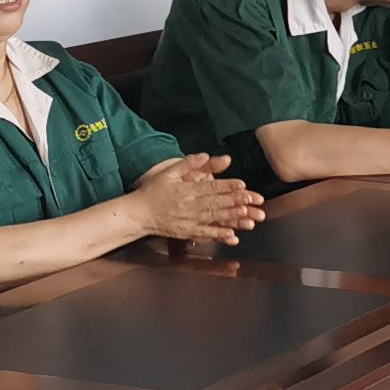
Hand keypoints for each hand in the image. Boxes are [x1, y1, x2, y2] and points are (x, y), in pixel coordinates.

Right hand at [133, 152, 266, 245]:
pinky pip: (205, 233)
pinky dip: (218, 234)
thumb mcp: (169, 172)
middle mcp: (189, 204)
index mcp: (186, 189)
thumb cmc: (153, 191)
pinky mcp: (187, 232)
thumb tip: (206, 155)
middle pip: (216, 202)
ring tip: (247, 214)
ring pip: (214, 217)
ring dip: (231, 216)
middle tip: (251, 199)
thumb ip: (188, 164)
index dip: (228, 186)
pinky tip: (232, 234)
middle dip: (235, 200)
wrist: (138, 213)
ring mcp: (189, 220)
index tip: (242, 185)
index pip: (211, 186)